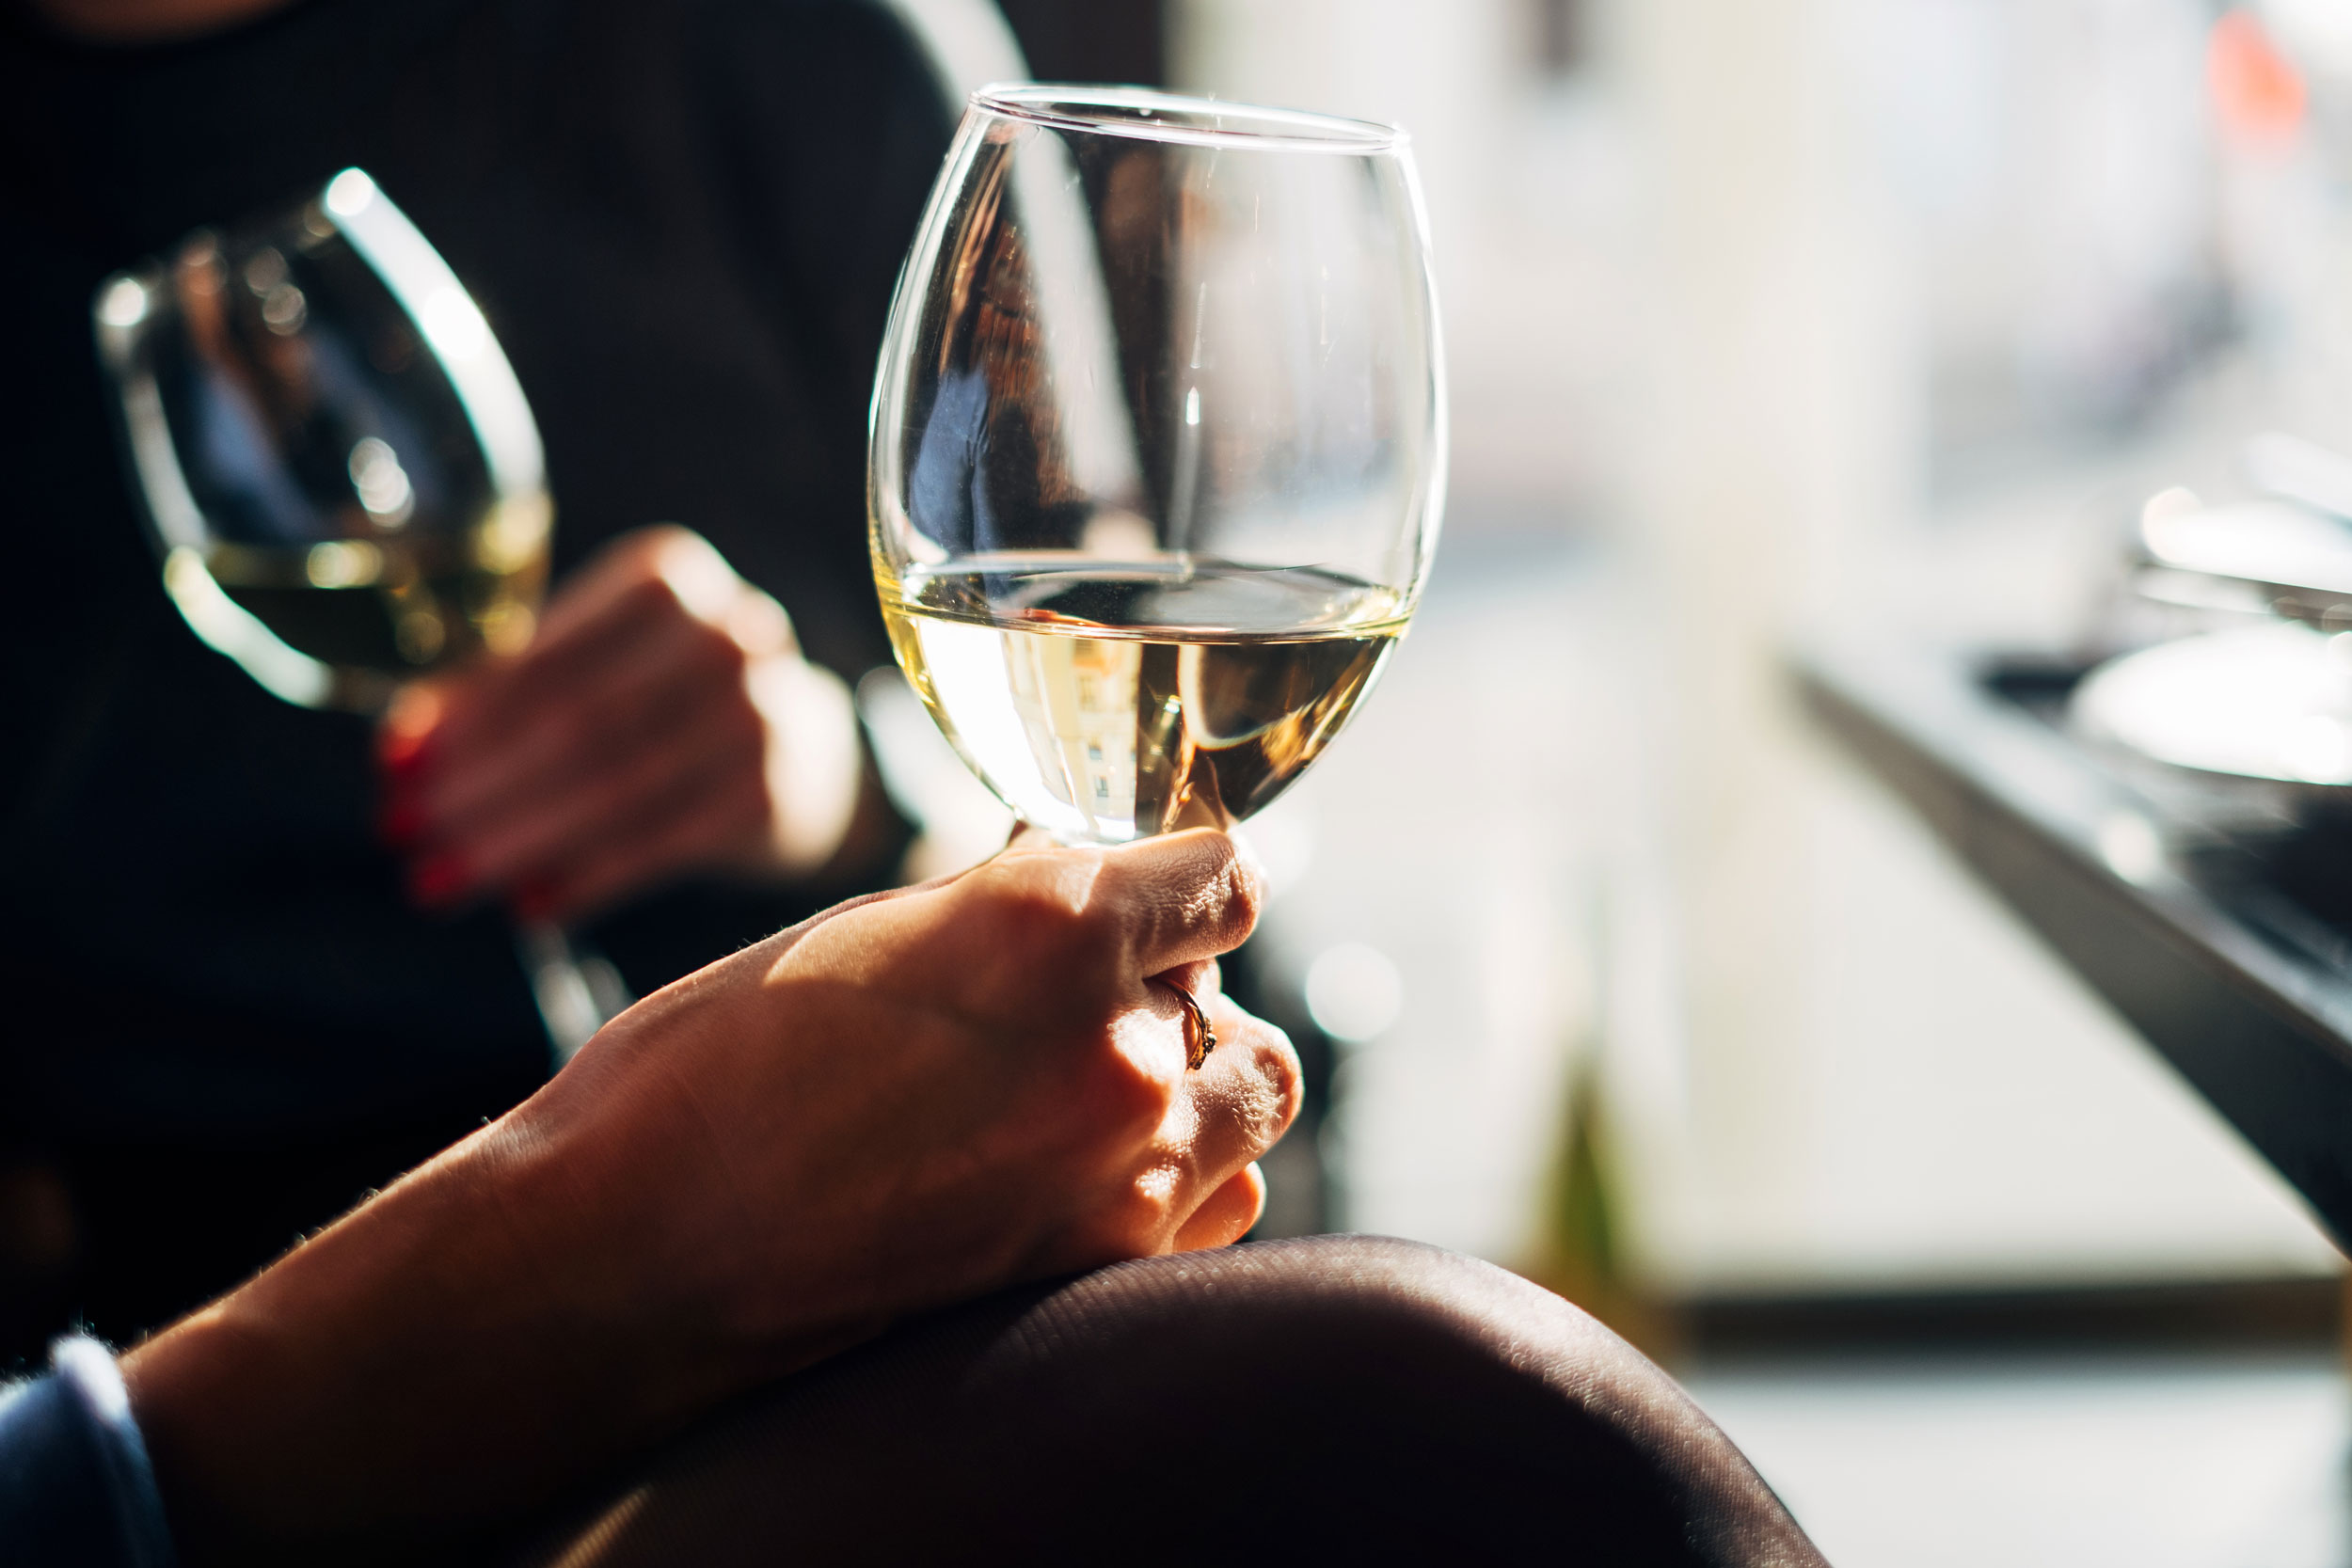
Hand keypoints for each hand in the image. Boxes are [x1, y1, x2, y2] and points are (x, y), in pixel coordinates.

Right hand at [122, 829, 1297, 1562]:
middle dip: (1171, 983)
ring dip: (1193, 1077)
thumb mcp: (859, 934)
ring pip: (1250, 1094)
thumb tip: (1090, 880)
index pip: (1223, 877)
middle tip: (1077, 1002)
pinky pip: (1220, 1200)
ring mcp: (1118, 1173)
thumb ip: (1004, 905)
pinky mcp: (1100, 1271)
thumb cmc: (700, 1079)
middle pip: (1227, 989)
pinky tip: (1085, 1168)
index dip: (1185, 884)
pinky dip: (1182, 1175)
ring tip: (1090, 1087)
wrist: (621, 1262)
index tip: (1157, 898)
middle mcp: (1110, 1047)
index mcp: (1048, 928)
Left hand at [379, 525, 868, 921]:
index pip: (549, 657)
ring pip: (614, 789)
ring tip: (441, 880)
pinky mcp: (770, 796)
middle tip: (403, 833)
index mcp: (668, 579)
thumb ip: (508, 690)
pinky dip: (587, 876)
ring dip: (515, 841)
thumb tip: (403, 752)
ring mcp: (759, 717)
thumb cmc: (666, 698)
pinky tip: (528, 904)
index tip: (393, 766)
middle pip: (578, 724)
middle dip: (477, 786)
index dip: (464, 716)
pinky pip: (660, 844)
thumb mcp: (602, 663)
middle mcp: (727, 636)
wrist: (806, 750)